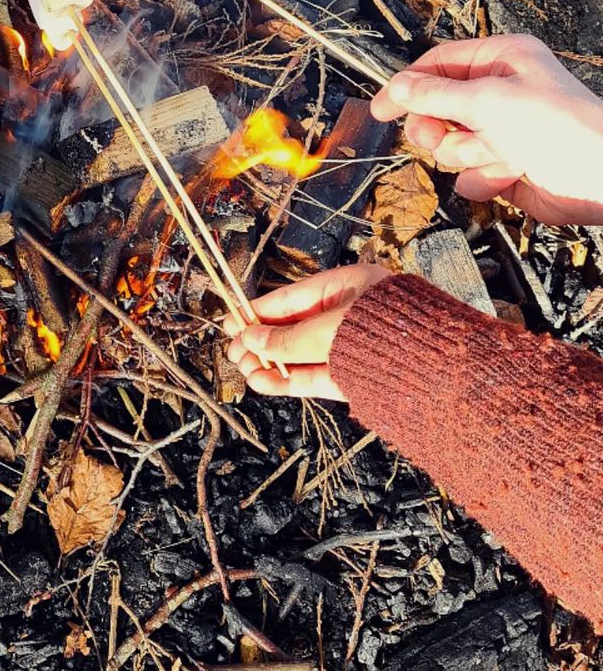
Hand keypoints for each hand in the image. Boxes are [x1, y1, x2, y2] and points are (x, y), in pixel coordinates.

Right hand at [224, 265, 389, 399]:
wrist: (438, 372)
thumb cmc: (385, 334)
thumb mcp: (329, 329)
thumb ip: (289, 338)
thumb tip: (250, 339)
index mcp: (347, 288)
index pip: (293, 298)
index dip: (260, 311)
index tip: (232, 322)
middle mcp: (348, 317)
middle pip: (294, 328)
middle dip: (262, 341)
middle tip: (233, 352)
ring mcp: (351, 348)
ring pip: (302, 356)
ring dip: (271, 363)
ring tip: (243, 370)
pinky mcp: (354, 378)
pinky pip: (315, 377)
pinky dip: (289, 380)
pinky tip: (263, 382)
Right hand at [371, 34, 602, 224]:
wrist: (599, 178)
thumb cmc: (560, 127)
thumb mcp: (486, 99)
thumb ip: (434, 94)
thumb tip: (398, 88)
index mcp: (500, 60)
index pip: (438, 65)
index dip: (407, 87)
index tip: (382, 109)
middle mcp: (500, 92)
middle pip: (436, 109)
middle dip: (437, 128)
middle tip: (436, 135)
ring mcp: (502, 131)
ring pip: (449, 146)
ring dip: (467, 154)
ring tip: (496, 153)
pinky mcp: (504, 165)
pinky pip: (468, 174)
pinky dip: (484, 177)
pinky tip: (509, 174)